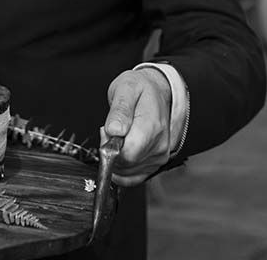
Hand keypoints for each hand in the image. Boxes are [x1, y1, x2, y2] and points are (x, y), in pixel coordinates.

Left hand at [102, 68, 171, 186]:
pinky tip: (120, 152)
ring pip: (128, 172)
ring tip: (119, 137)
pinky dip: (122, 169)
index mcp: (151, 126)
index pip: (127, 154)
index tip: (108, 130)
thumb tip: (114, 131)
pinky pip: (134, 177)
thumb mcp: (125, 88)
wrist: (156, 91)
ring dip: (116, 159)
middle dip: (111, 151)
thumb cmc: (140, 89)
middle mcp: (159, 144)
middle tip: (111, 130)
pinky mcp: (156, 162)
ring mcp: (159, 155)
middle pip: (126, 164)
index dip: (110, 146)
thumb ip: (120, 110)